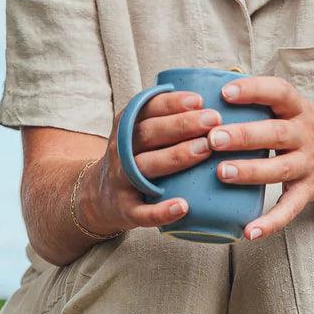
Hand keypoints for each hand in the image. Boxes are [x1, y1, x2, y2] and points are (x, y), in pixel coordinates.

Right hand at [79, 92, 221, 235]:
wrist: (101, 197)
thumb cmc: (134, 160)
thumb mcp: (138, 134)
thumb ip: (162, 119)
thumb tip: (204, 104)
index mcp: (125, 128)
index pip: (146, 109)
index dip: (171, 103)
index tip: (198, 100)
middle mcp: (120, 151)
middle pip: (149, 134)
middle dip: (182, 125)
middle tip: (213, 121)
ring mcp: (122, 181)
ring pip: (146, 166)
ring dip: (176, 156)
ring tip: (205, 149)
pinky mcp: (126, 210)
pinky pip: (143, 213)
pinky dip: (162, 211)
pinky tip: (183, 206)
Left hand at [208, 77, 313, 239]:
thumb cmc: (306, 129)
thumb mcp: (294, 109)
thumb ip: (262, 101)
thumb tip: (213, 91)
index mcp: (299, 110)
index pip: (278, 93)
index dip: (253, 90)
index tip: (225, 92)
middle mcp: (306, 136)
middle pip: (275, 134)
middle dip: (244, 135)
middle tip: (213, 138)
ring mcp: (308, 165)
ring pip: (279, 170)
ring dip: (250, 172)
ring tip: (221, 173)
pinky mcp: (308, 192)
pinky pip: (289, 209)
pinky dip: (270, 222)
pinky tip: (249, 233)